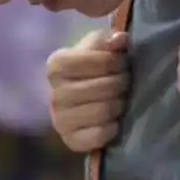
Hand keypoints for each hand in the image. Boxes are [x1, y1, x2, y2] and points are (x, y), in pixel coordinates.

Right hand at [47, 29, 129, 152]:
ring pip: (102, 110)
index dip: (114, 61)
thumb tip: (120, 39)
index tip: (122, 62)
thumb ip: (109, 40)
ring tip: (121, 99)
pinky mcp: (70, 141)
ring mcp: (60, 120)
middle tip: (125, 82)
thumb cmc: (93, 69)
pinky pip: (98, 135)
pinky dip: (111, 128)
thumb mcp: (98, 49)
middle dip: (121, 83)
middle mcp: (54, 94)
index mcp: (56, 66)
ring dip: (119, 104)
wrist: (82, 100)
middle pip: (102, 87)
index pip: (94, 61)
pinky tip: (114, 121)